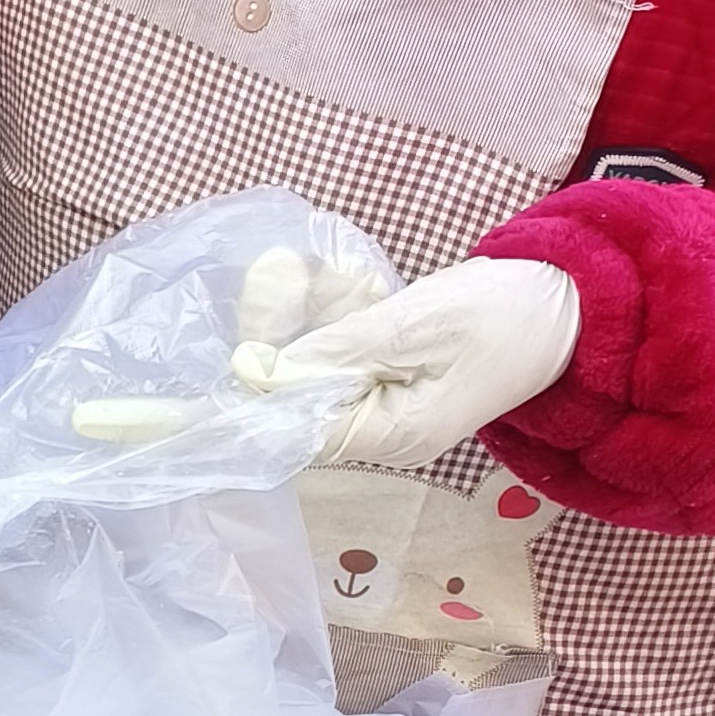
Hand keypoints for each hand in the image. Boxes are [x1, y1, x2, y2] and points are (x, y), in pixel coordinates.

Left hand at [233, 256, 580, 466]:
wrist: (575, 304)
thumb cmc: (507, 313)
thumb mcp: (417, 324)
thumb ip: (336, 351)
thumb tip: (258, 376)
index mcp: (387, 434)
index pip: (281, 432)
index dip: (216, 413)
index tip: (138, 413)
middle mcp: (374, 432)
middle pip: (283, 391)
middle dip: (279, 332)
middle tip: (298, 285)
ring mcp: (376, 402)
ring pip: (301, 359)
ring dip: (311, 308)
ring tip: (336, 281)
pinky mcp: (379, 372)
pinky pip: (328, 344)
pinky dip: (333, 305)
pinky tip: (354, 284)